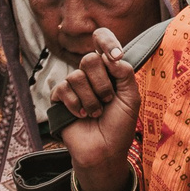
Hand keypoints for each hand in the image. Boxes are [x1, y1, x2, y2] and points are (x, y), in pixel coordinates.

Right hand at [55, 32, 141, 190]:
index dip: (106, 41)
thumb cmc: (120, 125)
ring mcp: (73, 85)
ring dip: (91, 98)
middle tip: (108, 100)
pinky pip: (62, 89)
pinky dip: (76, 104)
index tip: (115, 55)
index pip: (102, 41)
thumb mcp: (131, 98)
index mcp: (110, 71)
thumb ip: (125, 74)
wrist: (104, 149)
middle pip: (89, 59)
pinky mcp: (58, 98)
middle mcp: (91, 75)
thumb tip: (111, 56)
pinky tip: (82, 115)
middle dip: (102, 84)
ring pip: (76, 75)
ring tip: (96, 112)